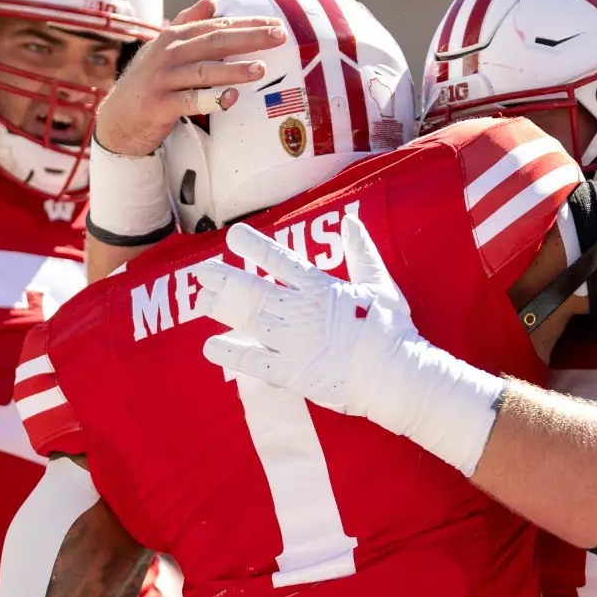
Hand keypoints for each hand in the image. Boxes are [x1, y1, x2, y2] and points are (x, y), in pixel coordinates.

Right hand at [94, 0, 285, 156]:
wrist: (117, 118)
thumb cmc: (148, 82)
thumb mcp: (163, 48)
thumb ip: (186, 23)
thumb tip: (211, 0)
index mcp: (174, 38)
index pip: (217, 27)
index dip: (247, 25)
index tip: (276, 24)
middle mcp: (168, 54)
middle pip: (214, 43)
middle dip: (249, 38)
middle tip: (279, 36)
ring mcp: (163, 80)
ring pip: (204, 72)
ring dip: (233, 70)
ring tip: (261, 69)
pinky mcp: (160, 105)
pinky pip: (189, 101)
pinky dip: (211, 99)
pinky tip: (232, 98)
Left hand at [193, 217, 506, 475]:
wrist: (394, 374)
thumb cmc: (391, 329)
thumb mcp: (380, 284)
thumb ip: (362, 252)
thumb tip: (351, 222)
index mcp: (320, 287)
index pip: (280, 260)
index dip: (254, 247)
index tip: (233, 236)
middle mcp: (299, 310)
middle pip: (253, 289)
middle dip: (226, 279)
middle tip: (202, 272)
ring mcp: (292, 341)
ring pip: (248, 319)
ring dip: (223, 308)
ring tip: (202, 301)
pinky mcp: (291, 372)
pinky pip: (253, 361)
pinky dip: (230, 353)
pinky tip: (210, 347)